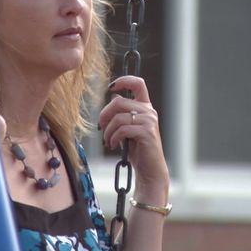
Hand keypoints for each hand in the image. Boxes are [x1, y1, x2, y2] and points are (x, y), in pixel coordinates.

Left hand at [97, 76, 168, 199]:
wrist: (149, 169)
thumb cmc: (137, 149)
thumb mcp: (128, 127)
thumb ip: (123, 112)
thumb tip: (114, 96)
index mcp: (145, 107)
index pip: (138, 83)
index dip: (124, 80)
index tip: (111, 87)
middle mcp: (149, 111)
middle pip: (119, 102)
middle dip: (104, 115)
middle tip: (101, 128)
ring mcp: (149, 121)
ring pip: (118, 117)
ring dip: (107, 130)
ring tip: (107, 141)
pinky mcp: (146, 132)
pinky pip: (122, 129)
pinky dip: (113, 138)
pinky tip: (113, 145)